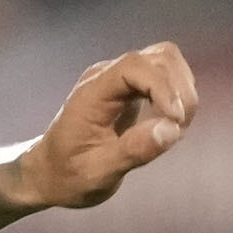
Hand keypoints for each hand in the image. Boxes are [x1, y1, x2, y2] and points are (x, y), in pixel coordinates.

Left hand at [5, 43, 197, 211]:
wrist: (50, 172)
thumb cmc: (67, 175)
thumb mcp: (97, 174)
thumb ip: (133, 151)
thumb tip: (172, 129)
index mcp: (92, 94)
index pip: (134, 67)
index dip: (163, 87)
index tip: (176, 121)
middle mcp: (106, 77)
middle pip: (158, 57)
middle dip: (179, 89)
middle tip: (180, 128)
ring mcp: (118, 78)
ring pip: (166, 61)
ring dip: (182, 89)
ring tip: (178, 125)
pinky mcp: (130, 87)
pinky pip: (164, 75)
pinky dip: (177, 94)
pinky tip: (172, 122)